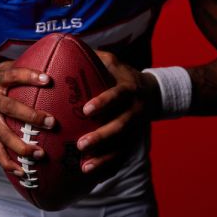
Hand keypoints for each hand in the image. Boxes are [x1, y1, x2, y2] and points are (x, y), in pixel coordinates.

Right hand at [0, 62, 55, 177]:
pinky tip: (22, 172)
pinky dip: (7, 162)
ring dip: (20, 146)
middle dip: (30, 115)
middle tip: (51, 122)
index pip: (11, 75)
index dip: (28, 76)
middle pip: (8, 107)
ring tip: (40, 153)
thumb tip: (44, 60)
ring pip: (1, 134)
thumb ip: (15, 68)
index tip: (47, 79)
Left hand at [76, 50, 161, 175]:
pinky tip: (91, 174)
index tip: (86, 110)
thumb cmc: (121, 75)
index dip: (104, 102)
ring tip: (85, 166)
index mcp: (129, 89)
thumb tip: (64, 42)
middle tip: (81, 144)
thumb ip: (92, 55)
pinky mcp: (133, 141)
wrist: (152, 93)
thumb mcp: (112, 61)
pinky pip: (122, 157)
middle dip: (102, 136)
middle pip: (121, 126)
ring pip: (122, 146)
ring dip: (104, 157)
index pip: (118, 95)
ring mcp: (136, 129)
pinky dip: (108, 167)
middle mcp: (135, 110)